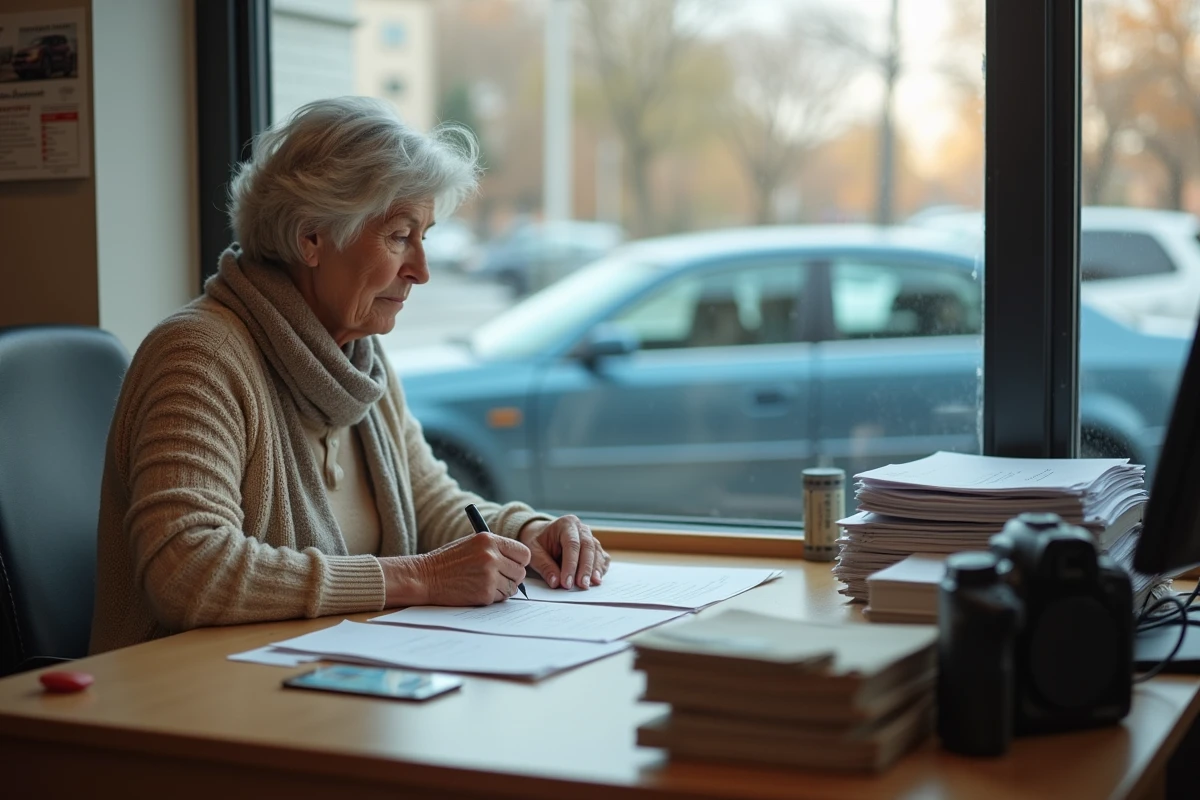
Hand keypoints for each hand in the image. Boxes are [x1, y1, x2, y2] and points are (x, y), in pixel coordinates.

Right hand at [380, 532, 529, 606]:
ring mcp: (489, 575)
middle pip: (521, 572)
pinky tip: (477, 590)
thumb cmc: (448, 561)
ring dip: (502, 588)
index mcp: (489, 540)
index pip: (523, 553)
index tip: (512, 565)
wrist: (425, 577)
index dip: (519, 561)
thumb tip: (519, 561)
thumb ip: (495, 549)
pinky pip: (501, 598)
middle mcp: (491, 556)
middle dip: (512, 577)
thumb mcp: (472, 544)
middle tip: (498, 578)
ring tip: (483, 583)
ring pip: (513, 587)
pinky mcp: (485, 593)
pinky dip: (493, 597)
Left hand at [518, 515, 609, 589]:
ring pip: (597, 552)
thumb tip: (555, 582)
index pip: (571, 544)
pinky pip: (602, 557)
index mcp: (566, 524)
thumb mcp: (533, 551)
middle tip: (582, 585)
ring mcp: (590, 537)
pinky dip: (600, 569)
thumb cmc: (537, 541)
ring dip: (595, 569)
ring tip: (592, 584)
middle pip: (588, 547)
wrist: (541, 534)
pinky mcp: (595, 548)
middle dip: (585, 568)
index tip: (567, 582)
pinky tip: (597, 579)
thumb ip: (544, 565)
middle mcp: (581, 529)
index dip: (571, 564)